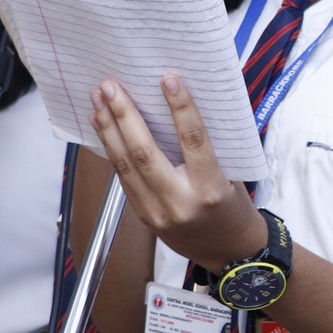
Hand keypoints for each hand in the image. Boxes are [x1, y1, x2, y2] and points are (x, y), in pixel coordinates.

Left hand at [90, 75, 264, 271]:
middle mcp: (180, 202)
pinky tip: (104, 128)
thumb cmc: (234, 209)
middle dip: (125, 116)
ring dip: (109, 130)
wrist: (229, 252)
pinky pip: (124, 179)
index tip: (168, 80)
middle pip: (145, 153)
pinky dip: (112, 150)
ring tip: (99, 101)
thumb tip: (178, 109)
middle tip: (112, 87)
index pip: (193, 141)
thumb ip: (205, 149)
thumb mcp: (232, 176)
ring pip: (126, 166)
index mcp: (210, 189)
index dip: (180, 108)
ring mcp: (157, 212)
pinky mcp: (143, 216)